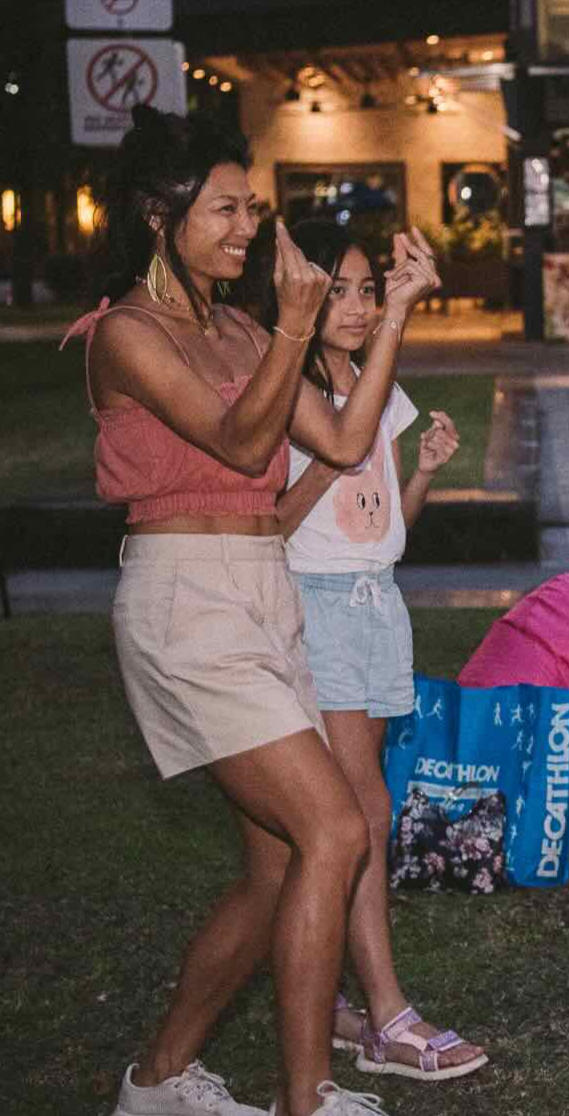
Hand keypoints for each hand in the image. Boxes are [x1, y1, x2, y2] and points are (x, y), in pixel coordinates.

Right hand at [273, 219, 330, 333]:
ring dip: (300, 263)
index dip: (283, 235)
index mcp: (294, 276)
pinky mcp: (327, 279)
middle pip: (297, 252)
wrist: (300, 319)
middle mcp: (309, 276)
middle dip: (289, 248)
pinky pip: (316, 267)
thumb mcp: (277, 279)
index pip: (288, 249)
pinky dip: (311, 270)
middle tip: (283, 249)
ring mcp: (320, 278)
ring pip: (306, 259)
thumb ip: (279, 257)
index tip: (279, 223)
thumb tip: (279, 240)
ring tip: (297, 280)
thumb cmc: (284, 299)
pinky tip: (307, 283)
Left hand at [383, 227, 440, 319]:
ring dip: (398, 267)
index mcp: (429, 275)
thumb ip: (400, 253)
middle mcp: (433, 277)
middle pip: (424, 253)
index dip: (420, 241)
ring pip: (413, 260)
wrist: (393, 307)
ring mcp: (431, 279)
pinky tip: (391, 279)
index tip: (412, 229)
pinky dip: (398, 271)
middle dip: (411, 243)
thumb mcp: (397, 268)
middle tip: (401, 234)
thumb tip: (398, 235)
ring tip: (389, 275)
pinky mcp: (425, 280)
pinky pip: (409, 266)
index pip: (427, 254)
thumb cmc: (395, 292)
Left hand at [417, 410, 459, 473]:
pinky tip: (428, 447)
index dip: (441, 417)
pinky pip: (439, 447)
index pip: (449, 423)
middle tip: (428, 438)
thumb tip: (437, 421)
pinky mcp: (445, 458)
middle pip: (442, 430)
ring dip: (430, 440)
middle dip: (431, 433)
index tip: (431, 413)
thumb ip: (434, 427)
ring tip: (429, 444)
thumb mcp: (430, 435)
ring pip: (439, 438)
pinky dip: (431, 446)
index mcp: (451, 434)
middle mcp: (454, 441)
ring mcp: (451, 450)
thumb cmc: (429, 448)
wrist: (425, 463)